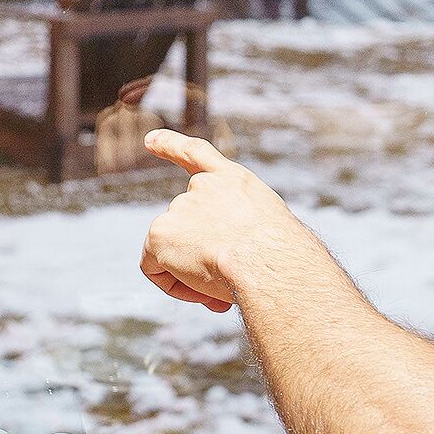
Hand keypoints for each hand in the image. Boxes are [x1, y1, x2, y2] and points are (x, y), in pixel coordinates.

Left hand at [139, 130, 302, 313]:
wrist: (270, 261)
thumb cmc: (283, 258)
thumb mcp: (271, 233)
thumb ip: (240, 236)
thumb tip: (219, 262)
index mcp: (234, 181)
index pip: (196, 155)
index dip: (170, 146)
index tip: (149, 141)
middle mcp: (203, 186)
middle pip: (189, 231)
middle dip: (203, 259)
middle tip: (229, 285)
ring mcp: (179, 208)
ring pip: (174, 253)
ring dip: (194, 276)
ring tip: (225, 288)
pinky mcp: (160, 233)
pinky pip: (153, 267)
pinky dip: (172, 285)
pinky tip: (201, 292)